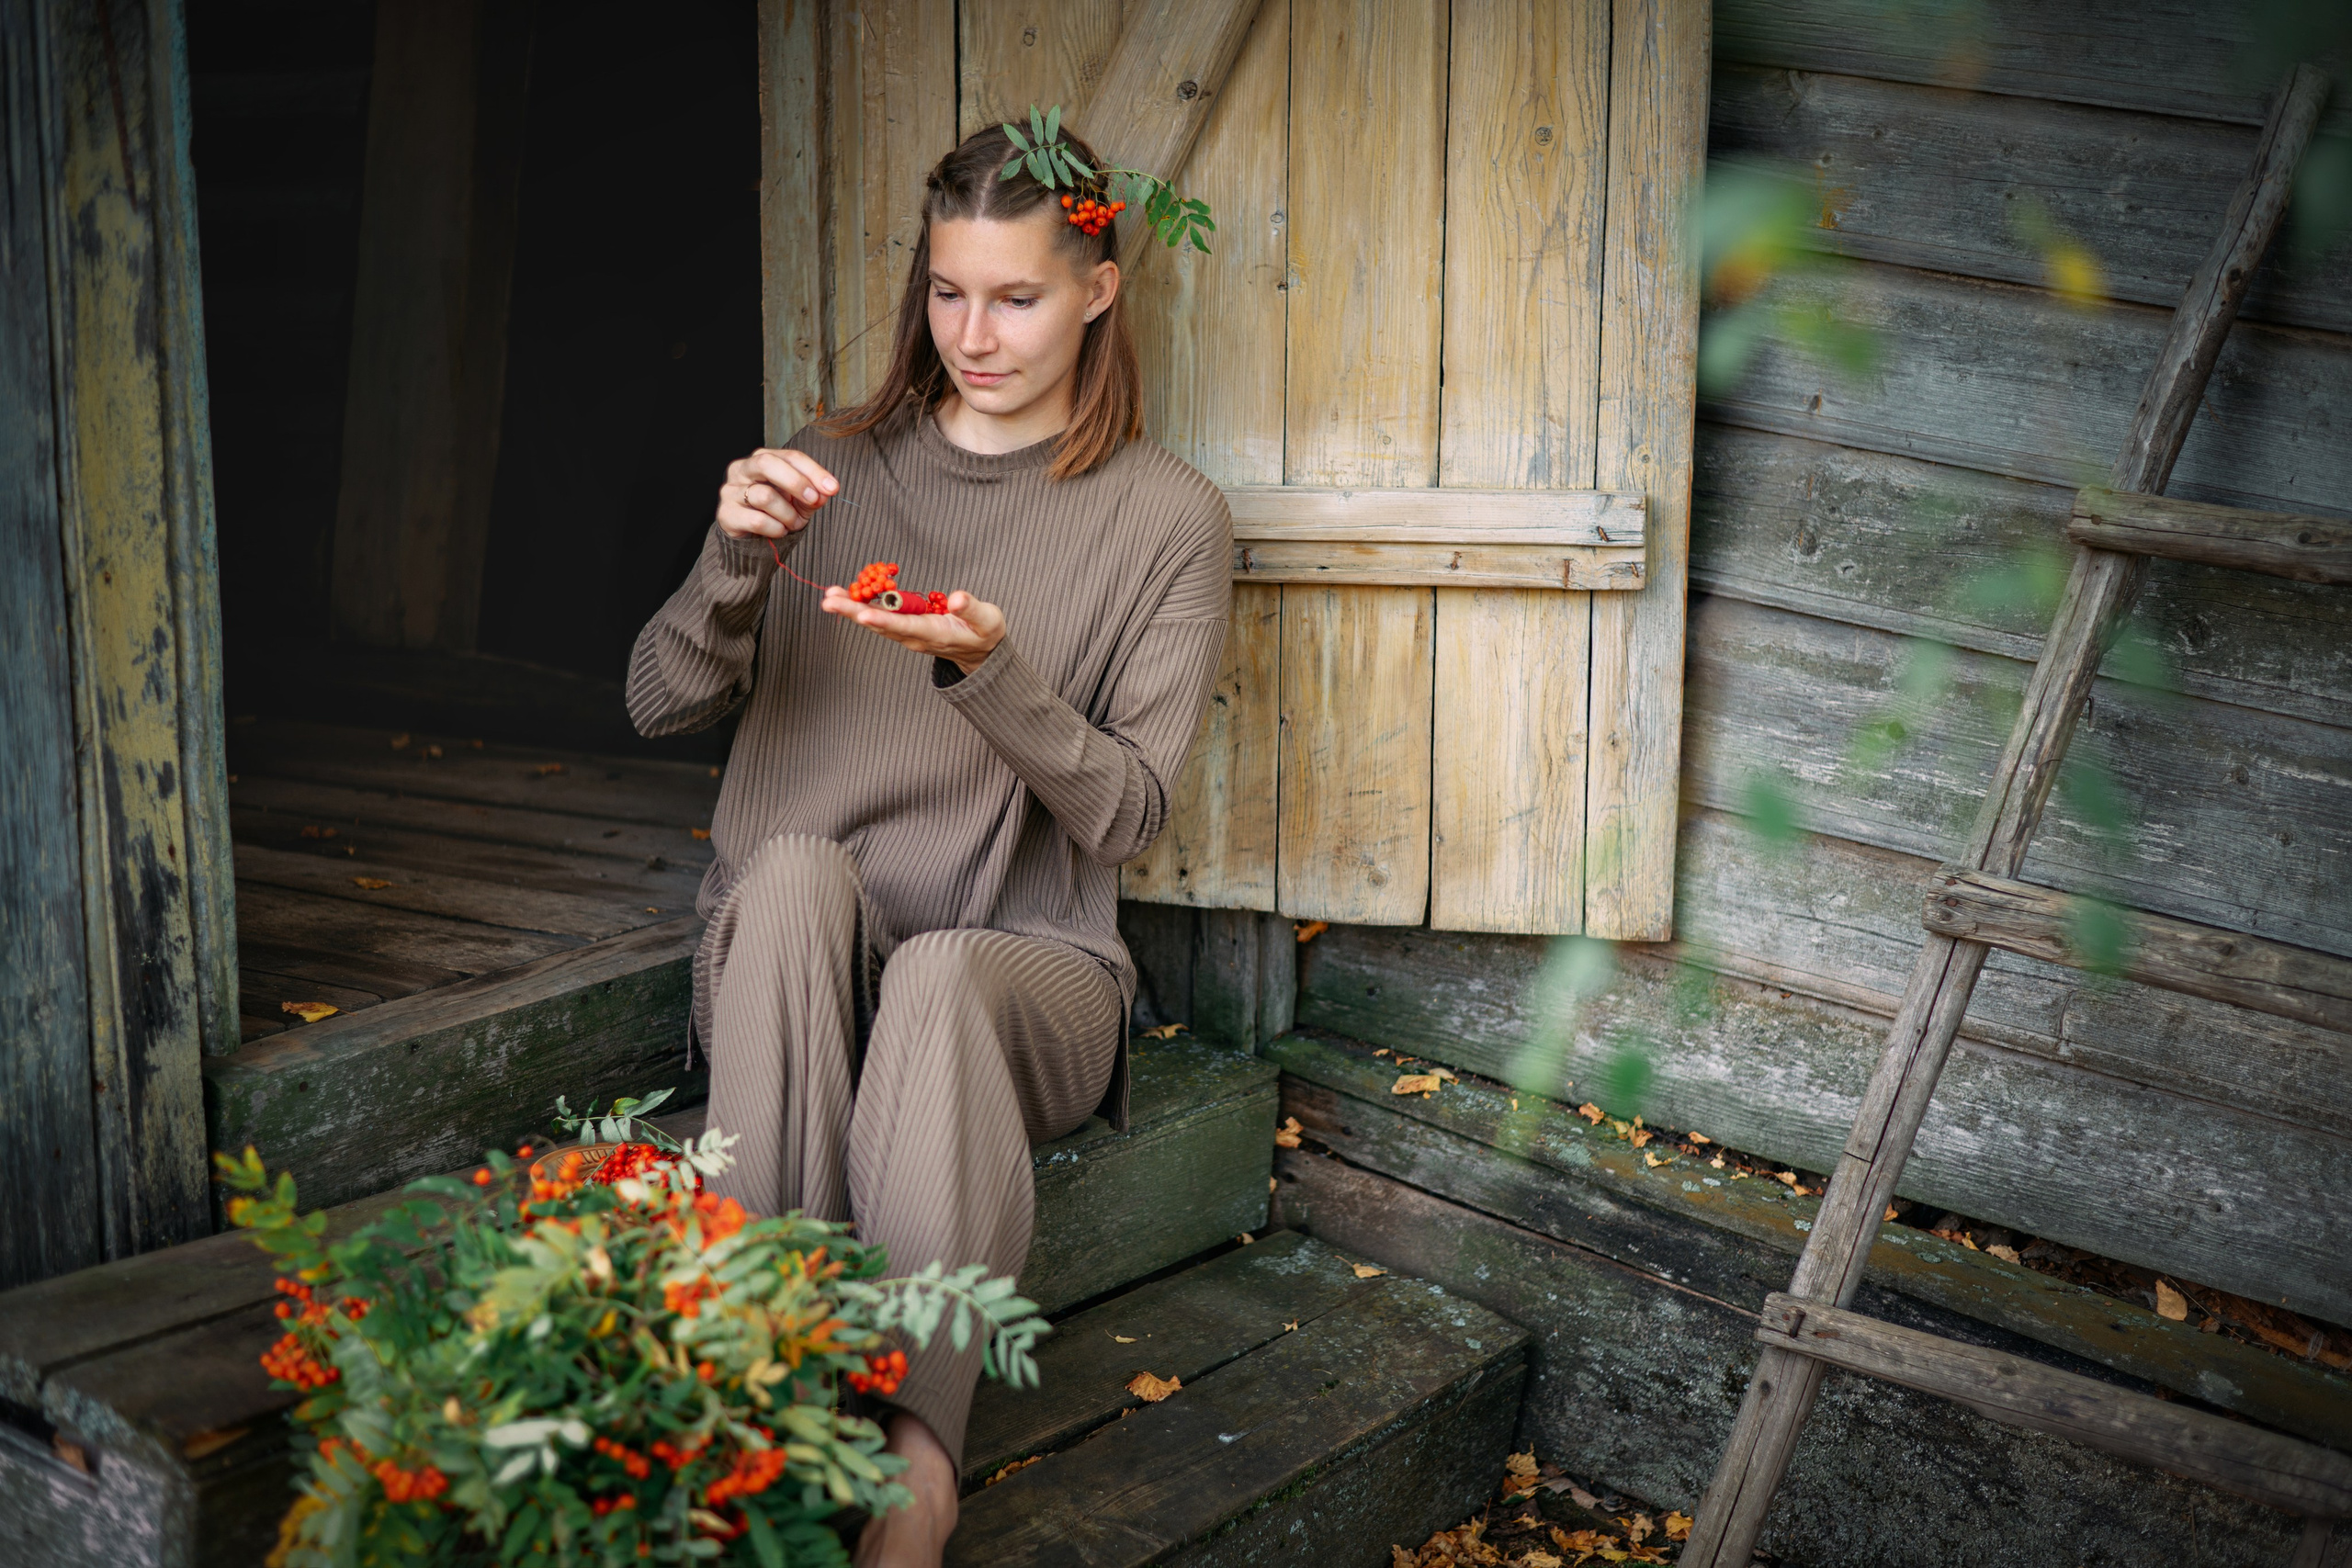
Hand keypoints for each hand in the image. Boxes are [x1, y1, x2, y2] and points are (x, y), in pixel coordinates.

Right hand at [717, 448, 837, 538]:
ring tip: (793, 523)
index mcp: (762, 458)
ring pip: (764, 496)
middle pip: (767, 463)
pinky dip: (776, 529)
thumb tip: (827, 491)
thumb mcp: (800, 501)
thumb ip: (814, 494)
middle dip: (796, 482)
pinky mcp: (726, 514)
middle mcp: (742, 469)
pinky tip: (779, 531)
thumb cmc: (777, 512)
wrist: (752, 539)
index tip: (833, 487)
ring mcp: (731, 491)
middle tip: (814, 500)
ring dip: (788, 514)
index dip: (813, 471)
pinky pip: (757, 520)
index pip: (790, 456)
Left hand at [821, 588, 1005, 675]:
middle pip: (880, 624)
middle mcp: (915, 636)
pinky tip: (847, 595)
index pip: (905, 626)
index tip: (864, 613)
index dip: (884, 619)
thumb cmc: (984, 633)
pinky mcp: (904, 627)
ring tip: (830, 596)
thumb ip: (971, 609)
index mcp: (934, 633)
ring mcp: (908, 633)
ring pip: (876, 621)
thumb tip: (957, 597)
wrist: (979, 651)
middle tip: (829, 601)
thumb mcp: (987, 620)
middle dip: (854, 612)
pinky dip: (862, 606)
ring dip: (852, 609)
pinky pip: (880, 617)